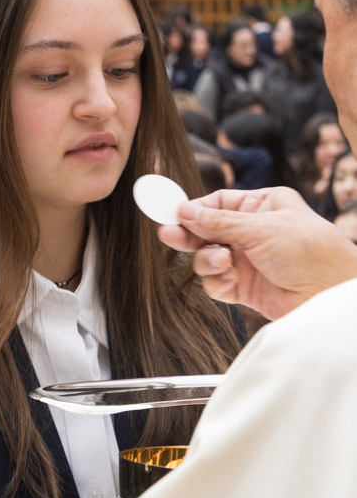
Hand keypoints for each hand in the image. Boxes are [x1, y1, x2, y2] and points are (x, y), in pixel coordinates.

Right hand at [158, 186, 356, 319]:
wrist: (330, 294)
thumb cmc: (309, 250)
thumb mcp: (260, 228)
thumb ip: (218, 222)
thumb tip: (184, 211)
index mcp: (261, 206)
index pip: (217, 203)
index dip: (194, 209)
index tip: (171, 213)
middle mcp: (252, 232)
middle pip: (207, 230)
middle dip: (189, 234)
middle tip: (168, 234)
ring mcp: (247, 260)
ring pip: (207, 258)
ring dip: (207, 260)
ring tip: (220, 261)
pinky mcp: (245, 287)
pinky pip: (216, 283)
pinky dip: (217, 281)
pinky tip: (229, 278)